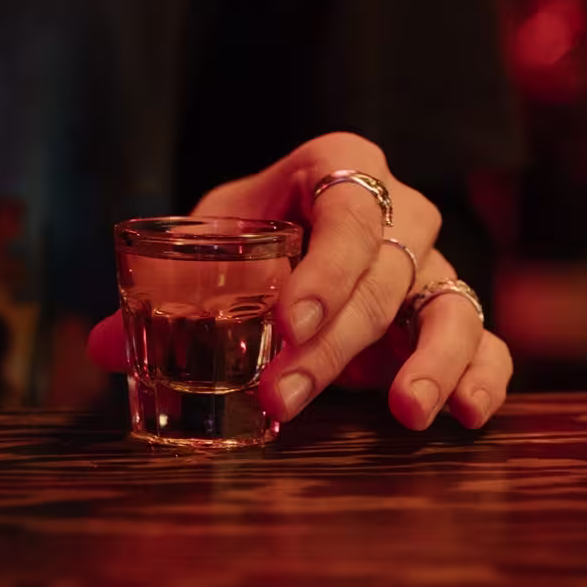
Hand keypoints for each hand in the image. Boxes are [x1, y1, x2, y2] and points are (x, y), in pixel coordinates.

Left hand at [87, 133, 512, 430]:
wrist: (303, 235)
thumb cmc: (259, 233)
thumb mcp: (214, 242)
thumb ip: (168, 287)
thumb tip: (101, 344)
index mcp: (340, 169)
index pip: (348, 212)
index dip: (324, 268)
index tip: (287, 322)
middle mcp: (401, 211)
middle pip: (385, 273)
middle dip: (335, 341)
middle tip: (285, 394)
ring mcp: (435, 266)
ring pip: (451, 306)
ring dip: (428, 363)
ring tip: (404, 415)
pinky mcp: (455, 316)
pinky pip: (485, 342)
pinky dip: (484, 378)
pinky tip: (466, 418)